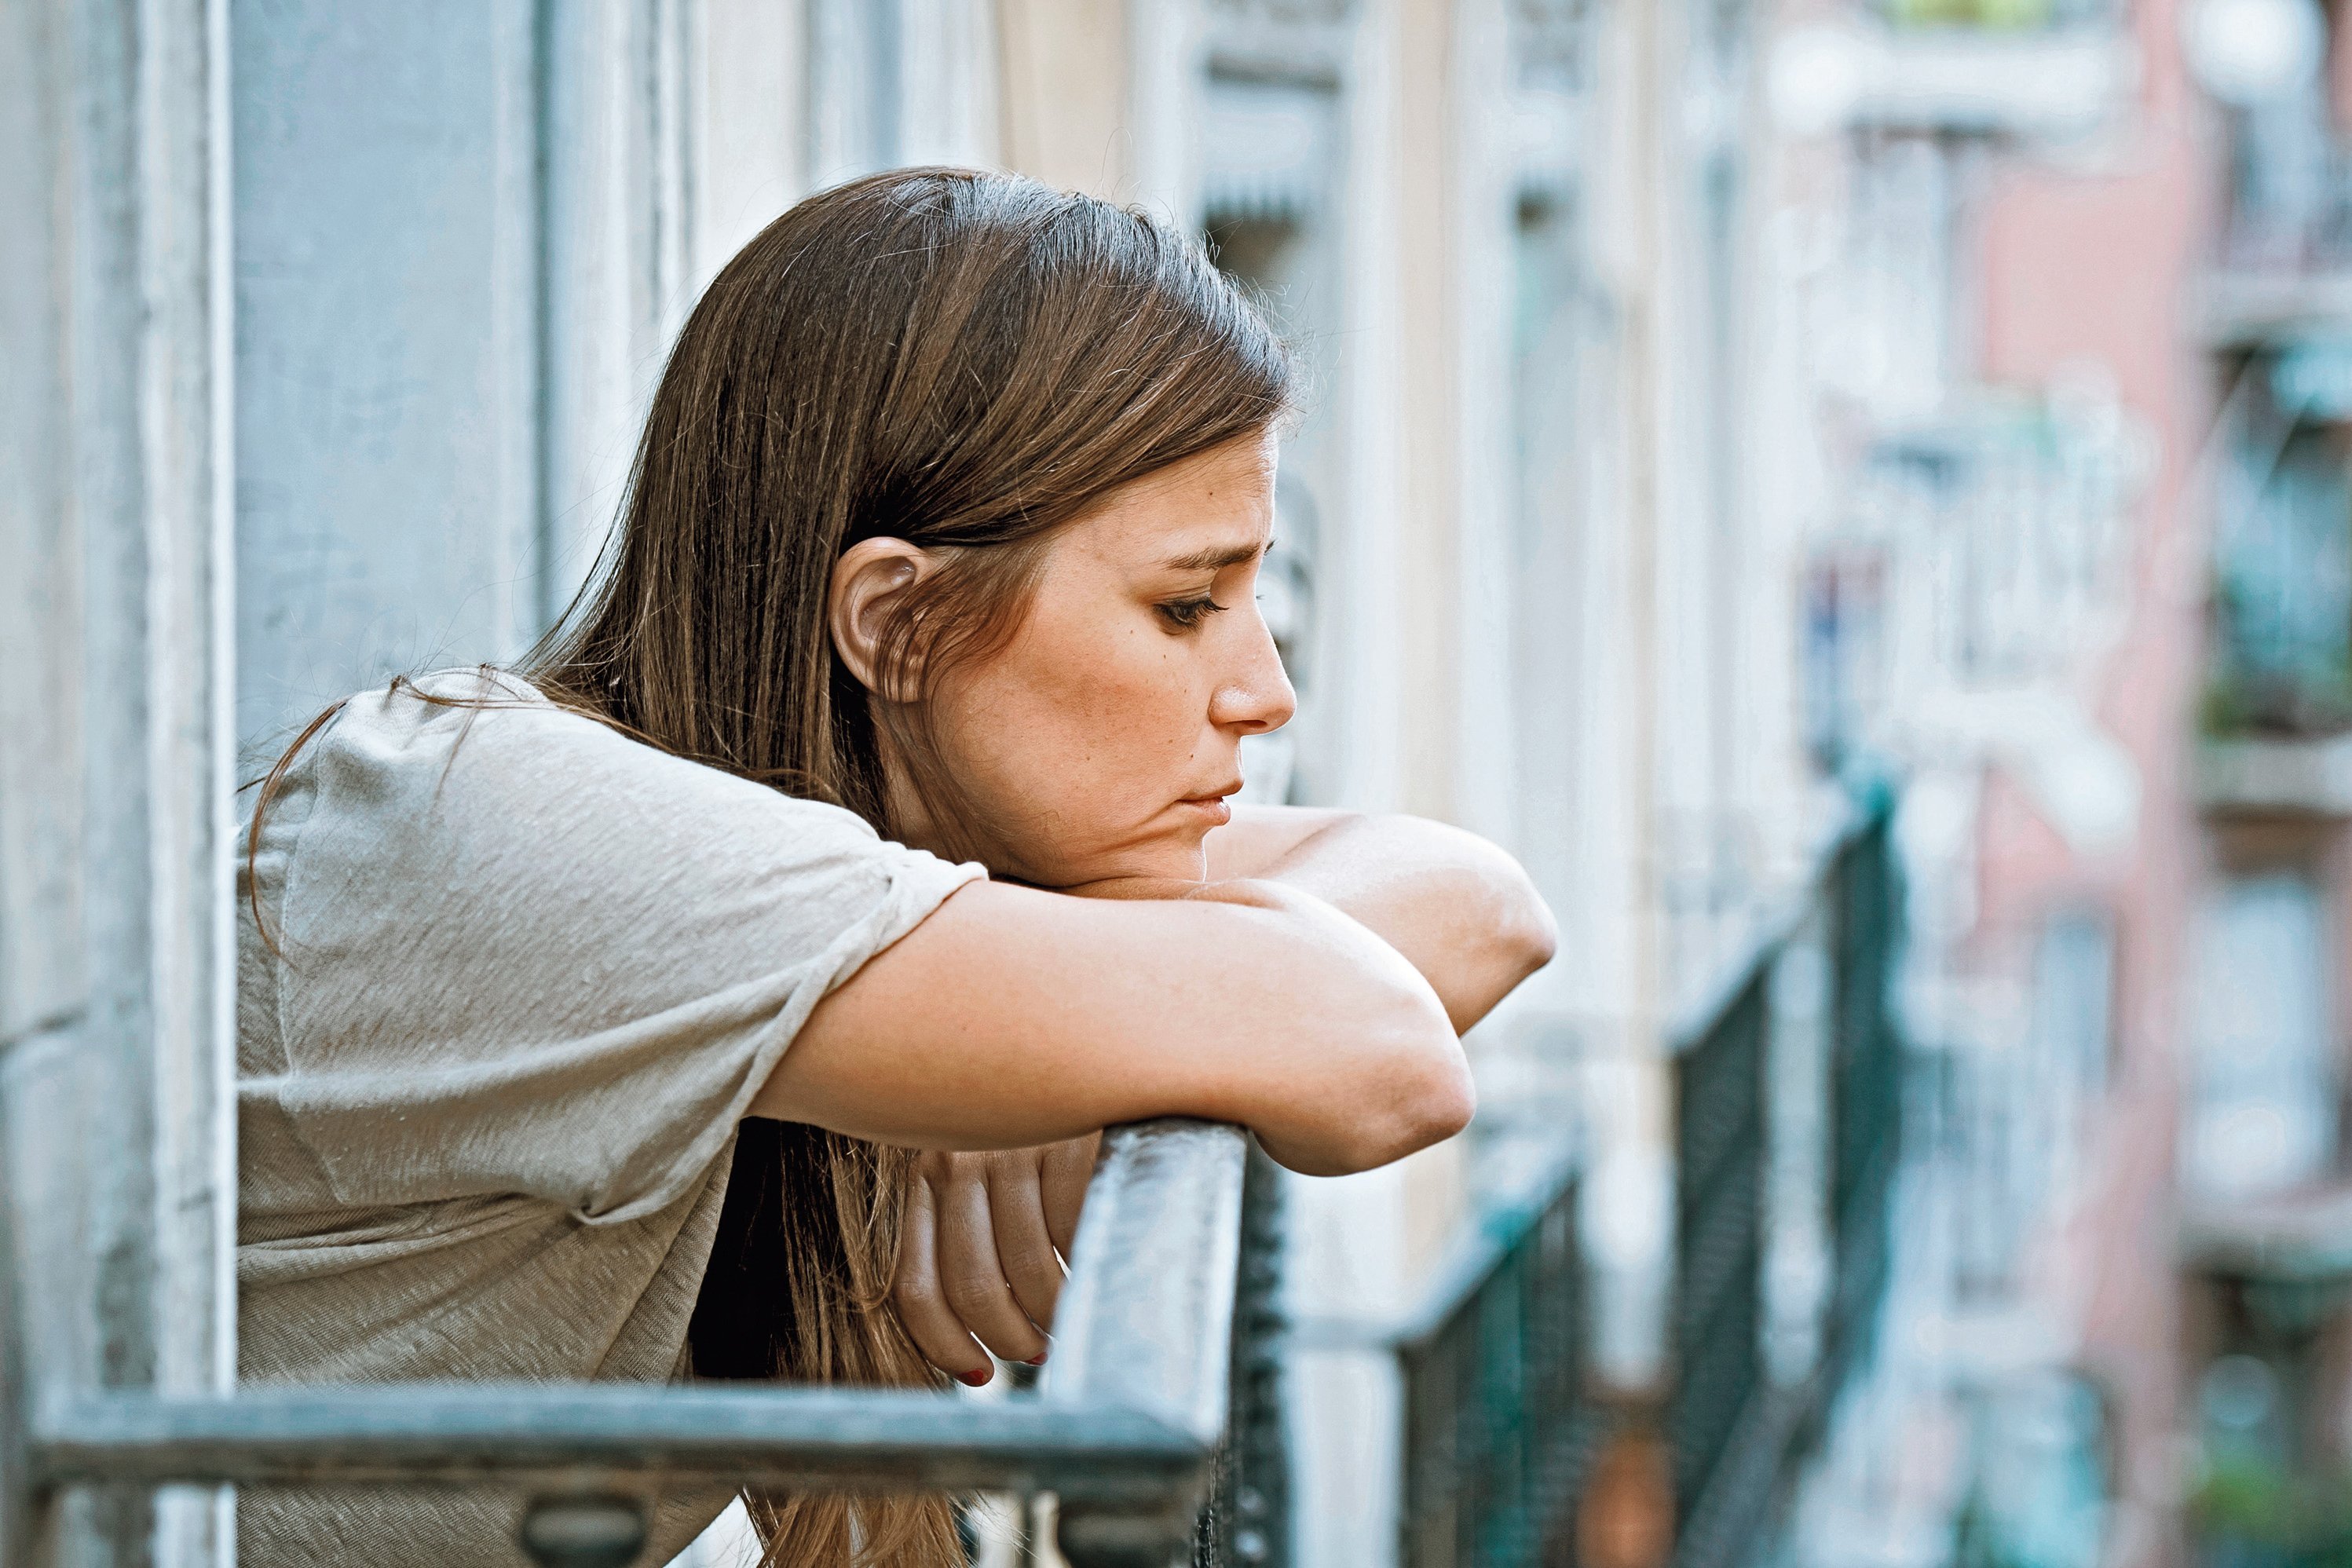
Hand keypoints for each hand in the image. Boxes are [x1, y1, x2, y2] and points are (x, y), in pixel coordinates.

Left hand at [890, 1133, 1100, 1385]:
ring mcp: (1012, 1148)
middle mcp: (957, 1159)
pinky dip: (1090, 1262)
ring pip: (1027, 1272)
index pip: (915, 1287)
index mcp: (925, 1174)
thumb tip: (987, 1328)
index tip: (978, 1375)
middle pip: (972, 1289)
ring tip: (1073, 1314)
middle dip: (1009, 1338)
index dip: (944, 1346)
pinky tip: (1100, 1259)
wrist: (1082, 1033)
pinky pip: (1075, 1233)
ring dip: (1055, 1312)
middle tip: (1037, 1348)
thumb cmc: (1036, 1115)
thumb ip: (972, 1224)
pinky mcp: (1065, 1137)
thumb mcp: (984, 1159)